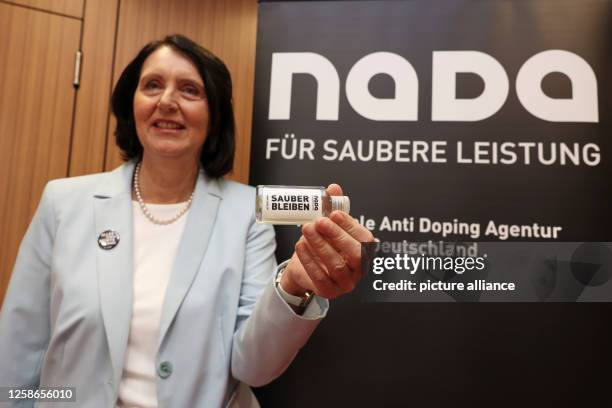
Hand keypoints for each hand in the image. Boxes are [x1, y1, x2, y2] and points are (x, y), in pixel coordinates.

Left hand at [280, 184, 374, 298]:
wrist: (305, 266)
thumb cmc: (322, 243)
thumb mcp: (329, 224)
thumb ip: (333, 207)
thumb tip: (333, 188)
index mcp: (364, 250)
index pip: (364, 238)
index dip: (350, 225)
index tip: (334, 213)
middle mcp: (359, 268)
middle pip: (354, 254)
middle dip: (336, 235)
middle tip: (319, 221)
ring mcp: (346, 282)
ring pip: (336, 265)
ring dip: (320, 245)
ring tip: (306, 229)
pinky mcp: (329, 291)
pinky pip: (320, 277)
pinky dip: (309, 260)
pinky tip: (300, 246)